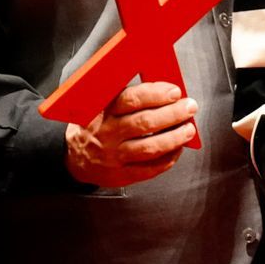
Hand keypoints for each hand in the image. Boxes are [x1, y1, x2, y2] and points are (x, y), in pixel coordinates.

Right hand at [65, 81, 198, 187]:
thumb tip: (164, 88)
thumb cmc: (96, 125)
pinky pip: (149, 169)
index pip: (131, 99)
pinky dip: (167, 159)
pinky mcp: (121, 175)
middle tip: (190, 107)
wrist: (74, 158)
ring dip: (174, 138)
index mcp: (104, 111)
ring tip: (189, 129)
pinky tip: (178, 149)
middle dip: (172, 114)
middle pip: (144, 123)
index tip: (175, 91)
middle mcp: (108, 133)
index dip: (155, 94)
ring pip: (149, 147)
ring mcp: (114, 156)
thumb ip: (127, 96)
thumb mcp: (101, 105)